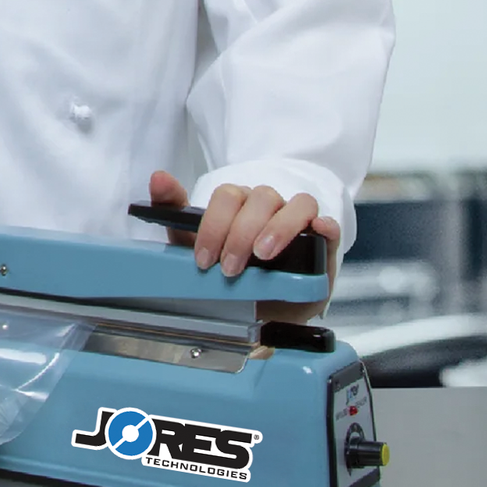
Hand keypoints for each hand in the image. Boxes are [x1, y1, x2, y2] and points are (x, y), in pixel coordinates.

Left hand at [148, 171, 339, 315]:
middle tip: (230, 268)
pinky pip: (328, 223)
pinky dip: (324, 226)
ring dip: (277, 228)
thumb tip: (158, 177)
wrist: (262, 309)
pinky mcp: (322, 243)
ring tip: (263, 255)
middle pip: (258, 198)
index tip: (203, 258)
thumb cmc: (229, 269)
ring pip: (295, 203)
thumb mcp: (194, 244)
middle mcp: (268, 207)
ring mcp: (296, 222)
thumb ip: (172, 210)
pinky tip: (317, 232)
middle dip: (240, 233)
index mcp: (238, 204)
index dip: (214, 224)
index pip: (227, 196)